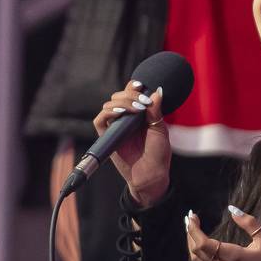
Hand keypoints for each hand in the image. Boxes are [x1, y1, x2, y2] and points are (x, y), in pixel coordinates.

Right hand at [92, 80, 170, 207]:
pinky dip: (107, 113)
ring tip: (136, 109)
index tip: (141, 85)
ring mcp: (115, 127)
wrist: (152, 175)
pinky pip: (100, 120)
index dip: (133, 87)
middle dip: (130, 94)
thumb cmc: (158, 154)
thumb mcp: (160, 130)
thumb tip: (156, 91)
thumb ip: (156, 111)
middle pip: (118, 96)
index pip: (131, 93)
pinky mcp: (107, 136)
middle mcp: (126, 118)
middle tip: (143, 103)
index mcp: (139, 114)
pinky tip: (120, 113)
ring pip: (109, 105)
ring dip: (122, 102)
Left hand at [185, 207, 260, 260]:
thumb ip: (249, 223)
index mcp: (232, 256)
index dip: (194, 229)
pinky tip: (199, 247)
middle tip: (189, 220)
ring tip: (191, 231)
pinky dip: (197, 255)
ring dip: (191, 245)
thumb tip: (232, 209)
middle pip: (196, 251)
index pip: (204, 243)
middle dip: (190, 234)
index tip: (193, 216)